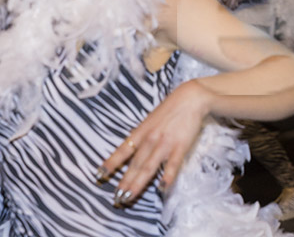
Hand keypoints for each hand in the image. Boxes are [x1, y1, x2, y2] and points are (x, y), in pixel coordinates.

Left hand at [97, 80, 212, 206]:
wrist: (190, 98)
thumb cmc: (170, 108)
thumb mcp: (150, 120)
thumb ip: (143, 135)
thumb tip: (132, 148)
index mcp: (141, 132)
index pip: (123, 151)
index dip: (111, 164)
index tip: (99, 176)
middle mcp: (150, 139)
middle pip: (135, 164)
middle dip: (125, 182)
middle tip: (116, 199)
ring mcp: (165, 143)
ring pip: (148, 167)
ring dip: (138, 184)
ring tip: (128, 197)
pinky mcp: (181, 146)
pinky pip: (173, 164)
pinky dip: (167, 176)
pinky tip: (162, 188)